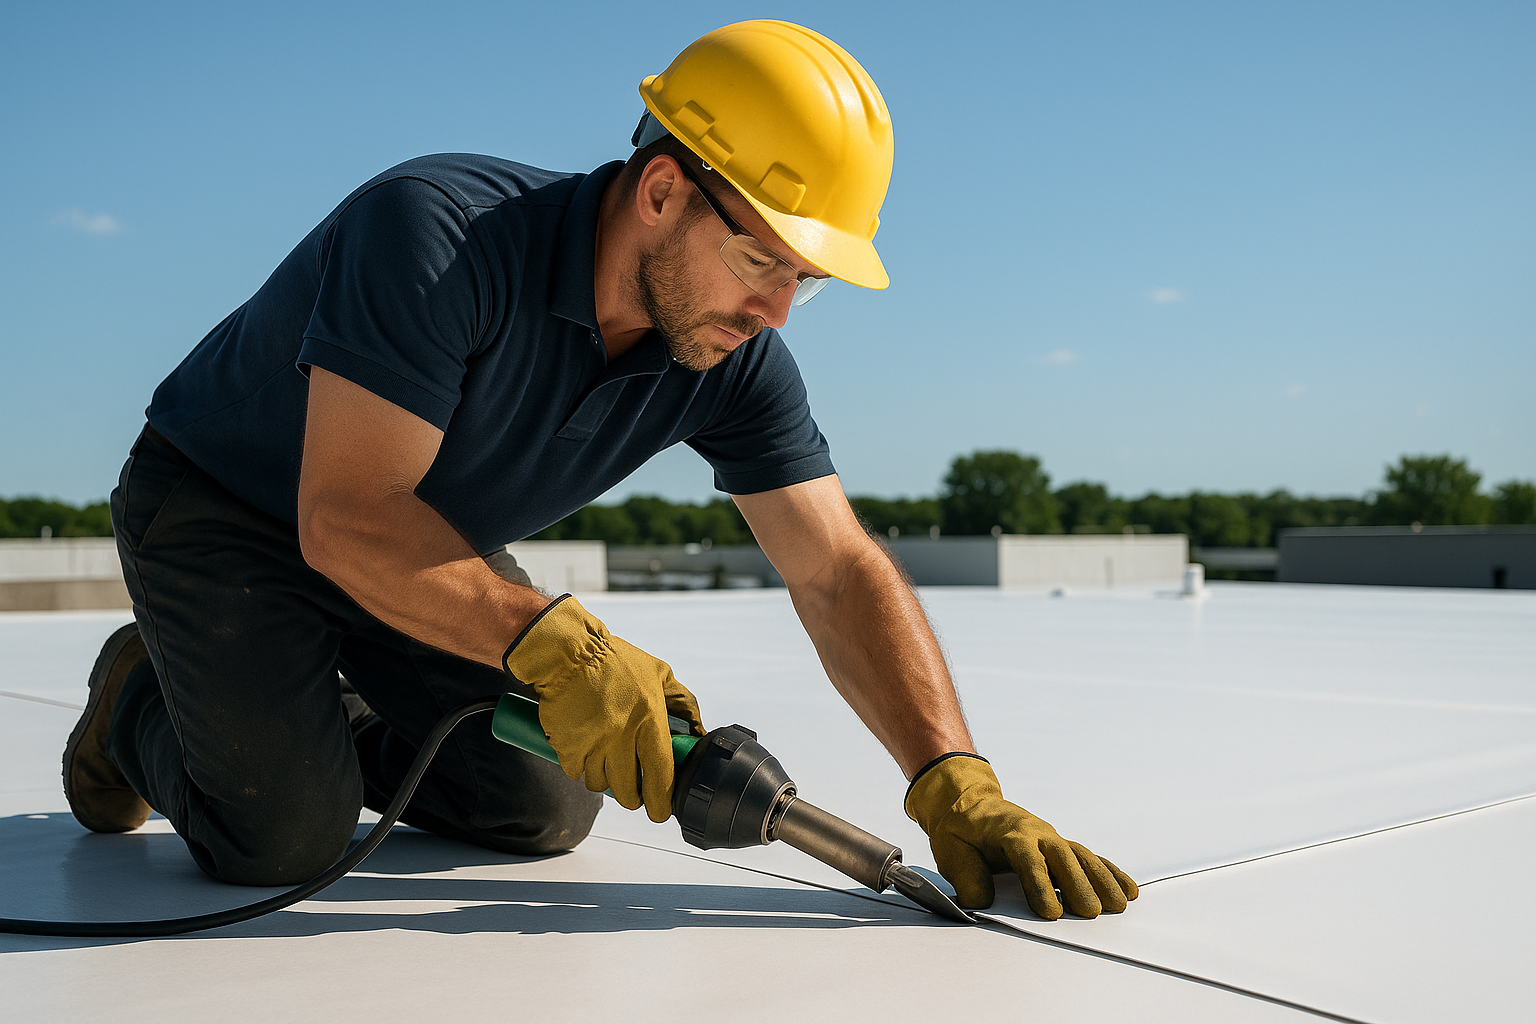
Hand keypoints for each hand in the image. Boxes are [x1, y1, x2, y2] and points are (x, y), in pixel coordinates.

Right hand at [503, 595, 703, 820]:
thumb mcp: (659, 673)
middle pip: (627, 790)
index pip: (660, 774)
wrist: (568, 652)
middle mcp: (622, 734)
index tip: (661, 810)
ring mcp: (592, 742)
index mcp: (649, 717)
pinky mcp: (567, 745)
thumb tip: (696, 731)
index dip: (661, 801)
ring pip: (599, 784)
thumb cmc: (615, 661)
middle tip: (632, 792)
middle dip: (631, 798)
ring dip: (603, 779)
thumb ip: (682, 702)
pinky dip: (579, 767)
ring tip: (605, 761)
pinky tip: (583, 750)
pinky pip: (575, 773)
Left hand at [905, 754, 1136, 918]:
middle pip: (1061, 857)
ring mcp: (1051, 838)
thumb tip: (980, 903)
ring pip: (1081, 856)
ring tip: (1118, 905)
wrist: (969, 804)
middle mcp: (1036, 832)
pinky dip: (1109, 872)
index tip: (1050, 911)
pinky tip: (1127, 890)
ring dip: (1101, 879)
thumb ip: (967, 876)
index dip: (1039, 884)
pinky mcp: (1060, 846)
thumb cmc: (961, 831)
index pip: (1027, 858)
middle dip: (1077, 885)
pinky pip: (1089, 858)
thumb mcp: (952, 851)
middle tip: (1090, 913)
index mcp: (1008, 832)